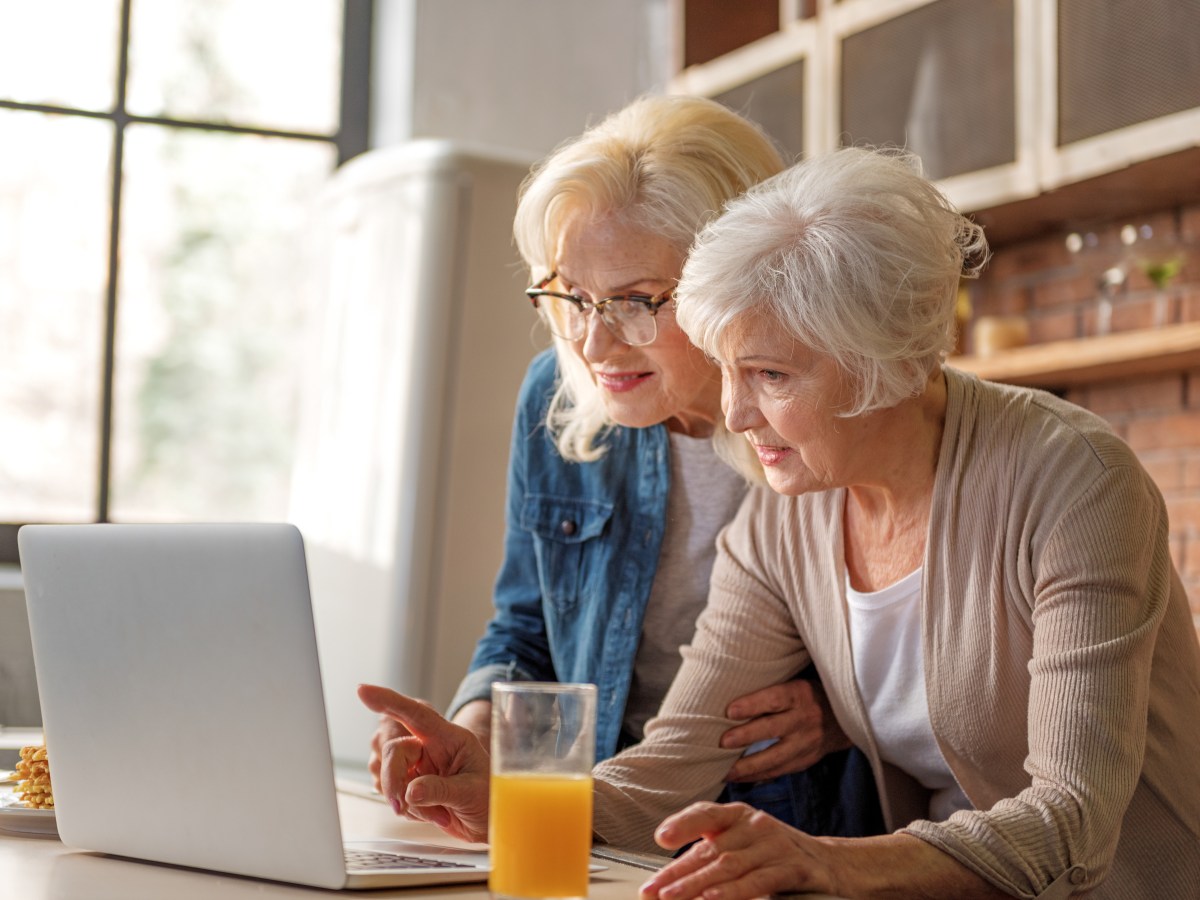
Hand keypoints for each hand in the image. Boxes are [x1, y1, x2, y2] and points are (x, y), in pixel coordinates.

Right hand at [357, 684, 491, 842]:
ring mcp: (419, 767)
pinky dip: (409, 811)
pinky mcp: (412, 786)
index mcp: (449, 738)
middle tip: (403, 805)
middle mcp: (430, 748)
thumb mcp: (472, 792)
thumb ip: (442, 790)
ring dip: (406, 801)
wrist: (492, 820)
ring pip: (388, 775)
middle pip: (393, 750)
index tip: (363, 691)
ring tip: (438, 811)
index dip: (389, 701)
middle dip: (393, 778)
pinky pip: (394, 796)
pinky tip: (432, 814)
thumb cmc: (490, 797)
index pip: (416, 715)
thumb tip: (411, 792)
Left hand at [639, 802, 836, 899]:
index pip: (707, 814)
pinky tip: (712, 898)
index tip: (660, 839)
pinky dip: (733, 891)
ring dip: (696, 884)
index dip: (683, 824)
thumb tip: (674, 872)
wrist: (831, 864)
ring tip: (672, 897)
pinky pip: (758, 881)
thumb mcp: (746, 841)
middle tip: (653, 889)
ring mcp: (775, 846)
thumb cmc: (776, 854)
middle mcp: (757, 825)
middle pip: (712, 848)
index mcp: (741, 815)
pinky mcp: (793, 869)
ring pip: (730, 866)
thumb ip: (715, 848)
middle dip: (678, 872)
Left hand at [721, 678, 850, 781]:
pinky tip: (739, 778)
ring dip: (748, 766)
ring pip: (775, 757)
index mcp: (799, 694)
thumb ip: (770, 690)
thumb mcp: (794, 683)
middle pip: (772, 729)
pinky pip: (780, 771)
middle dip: (746, 737)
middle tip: (722, 742)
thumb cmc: (805, 695)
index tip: (729, 711)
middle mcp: (804, 719)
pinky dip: (758, 776)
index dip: (752, 705)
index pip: (774, 699)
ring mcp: (806, 743)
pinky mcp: (806, 760)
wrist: (843, 718)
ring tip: (725, 771)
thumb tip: (728, 692)